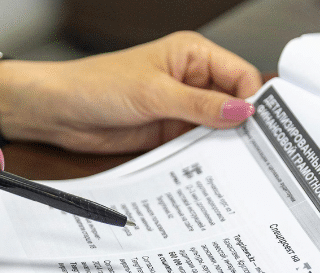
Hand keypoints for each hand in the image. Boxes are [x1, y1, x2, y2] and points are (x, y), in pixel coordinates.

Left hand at [0, 31, 261, 152]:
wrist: (59, 111)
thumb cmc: (95, 85)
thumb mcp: (153, 94)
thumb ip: (200, 105)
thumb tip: (241, 111)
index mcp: (192, 54)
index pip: (240, 74)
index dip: (253, 99)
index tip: (261, 125)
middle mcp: (190, 80)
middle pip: (233, 103)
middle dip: (242, 125)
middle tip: (257, 150)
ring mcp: (180, 108)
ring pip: (217, 128)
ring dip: (224, 144)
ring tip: (238, 164)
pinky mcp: (168, 133)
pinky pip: (196, 146)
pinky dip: (205, 157)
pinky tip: (213, 170)